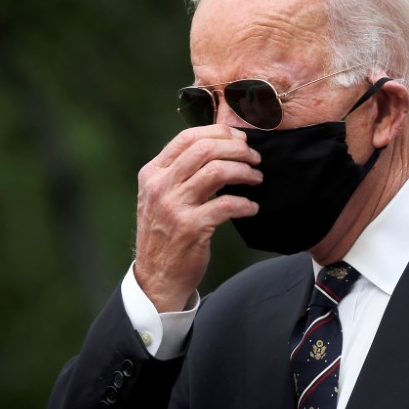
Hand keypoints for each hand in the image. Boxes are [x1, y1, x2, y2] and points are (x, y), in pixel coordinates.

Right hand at [134, 125, 262, 311]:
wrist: (157, 276)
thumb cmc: (165, 233)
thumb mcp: (160, 197)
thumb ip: (179, 173)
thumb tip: (217, 147)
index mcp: (153, 173)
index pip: (187, 137)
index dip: (219, 132)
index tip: (239, 139)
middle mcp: (160, 186)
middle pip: (205, 149)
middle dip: (237, 148)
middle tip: (254, 158)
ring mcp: (174, 206)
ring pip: (217, 171)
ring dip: (244, 171)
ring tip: (256, 178)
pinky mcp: (191, 227)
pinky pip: (227, 204)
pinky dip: (245, 203)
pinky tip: (251, 207)